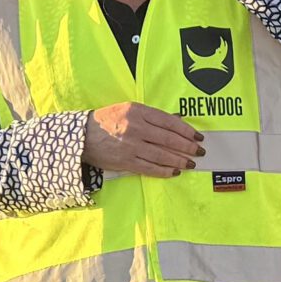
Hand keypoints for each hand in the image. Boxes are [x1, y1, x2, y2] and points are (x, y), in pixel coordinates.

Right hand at [83, 102, 202, 177]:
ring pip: (162, 155)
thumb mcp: (128, 109)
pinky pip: (150, 168)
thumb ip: (152, 116)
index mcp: (138, 111)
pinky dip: (164, 171)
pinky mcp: (126, 161)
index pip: (169, 121)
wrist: (82, 136)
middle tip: (199, 152)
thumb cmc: (107, 120)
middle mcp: (136, 127)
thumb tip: (177, 120)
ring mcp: (131, 145)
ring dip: (179, 160)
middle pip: (169, 139)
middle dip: (187, 147)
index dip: (186, 130)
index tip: (197, 136)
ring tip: (190, 163)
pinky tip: (174, 172)